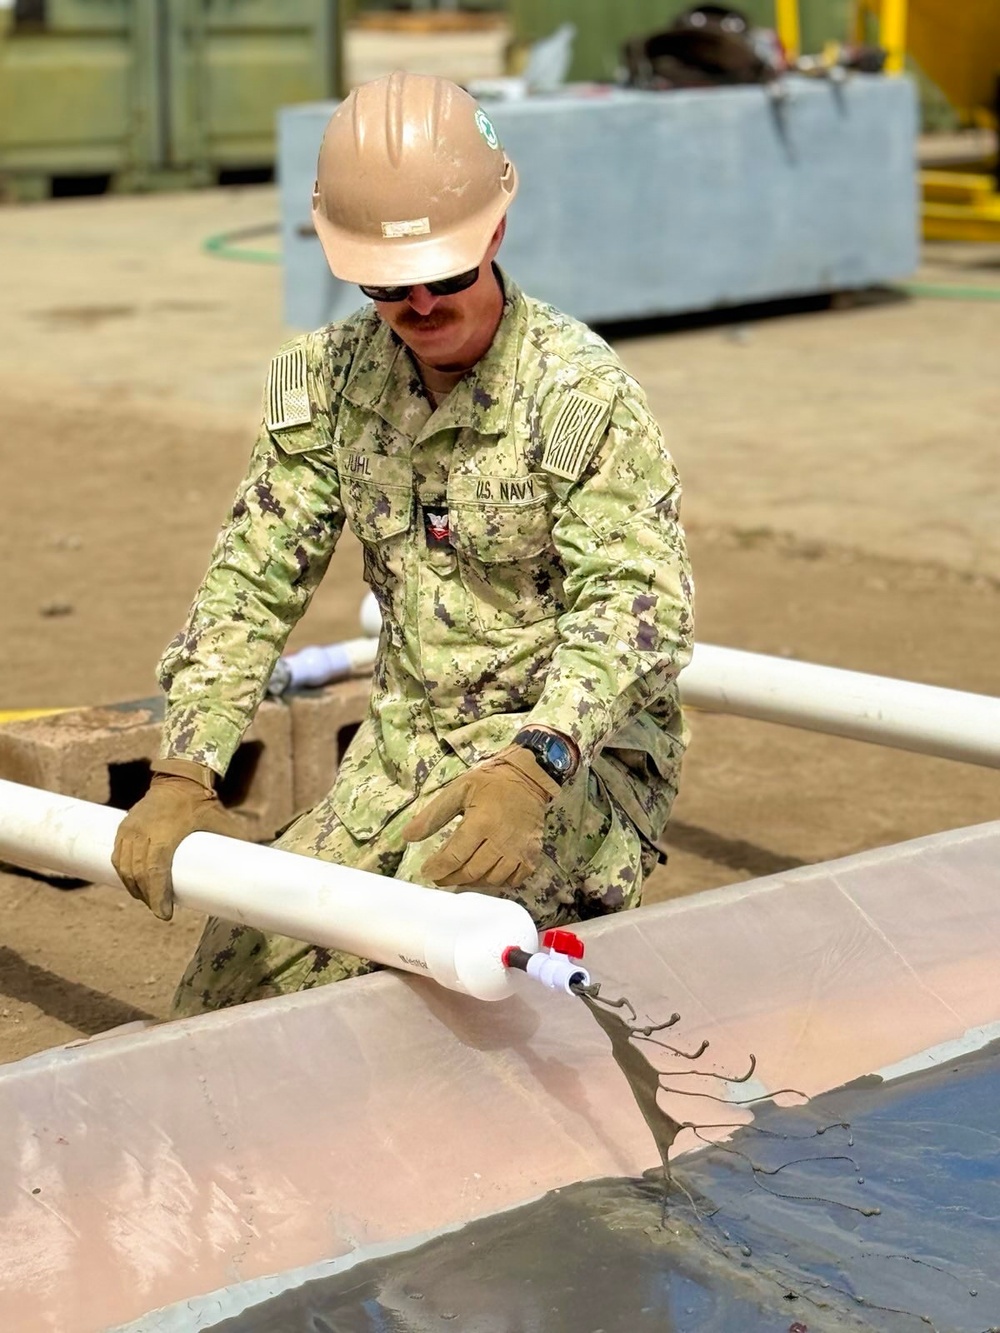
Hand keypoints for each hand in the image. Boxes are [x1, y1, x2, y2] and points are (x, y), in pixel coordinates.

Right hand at [111, 758, 240, 920]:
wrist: (179, 779)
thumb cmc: (202, 803)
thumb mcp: (220, 822)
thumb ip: (233, 844)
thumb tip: (253, 868)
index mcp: (165, 833)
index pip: (155, 871)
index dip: (157, 896)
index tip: (164, 914)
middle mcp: (143, 832)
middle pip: (138, 874)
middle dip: (147, 897)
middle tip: (160, 910)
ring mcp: (130, 829)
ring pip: (125, 867)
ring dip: (134, 887)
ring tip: (148, 900)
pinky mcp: (123, 827)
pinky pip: (118, 856)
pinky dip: (124, 873)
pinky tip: (133, 884)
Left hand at [401, 745, 559, 888]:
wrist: (528, 778)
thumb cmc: (490, 783)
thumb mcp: (458, 791)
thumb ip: (432, 816)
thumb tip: (407, 837)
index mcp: (481, 822)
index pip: (454, 856)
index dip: (437, 868)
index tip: (426, 871)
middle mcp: (500, 841)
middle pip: (471, 872)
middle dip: (450, 878)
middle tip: (439, 877)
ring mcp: (519, 851)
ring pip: (491, 880)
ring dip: (471, 883)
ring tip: (459, 876)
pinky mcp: (531, 856)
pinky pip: (513, 881)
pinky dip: (497, 883)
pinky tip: (485, 875)